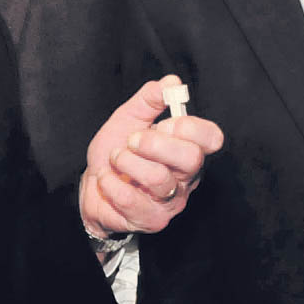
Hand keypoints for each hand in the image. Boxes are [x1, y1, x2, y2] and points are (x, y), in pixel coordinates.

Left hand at [79, 74, 222, 237]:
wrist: (92, 187)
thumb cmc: (116, 152)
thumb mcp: (129, 118)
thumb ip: (149, 100)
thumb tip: (171, 82)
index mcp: (187, 148)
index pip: (211, 138)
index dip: (188, 126)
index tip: (165, 122)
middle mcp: (186, 177)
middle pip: (191, 158)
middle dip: (154, 143)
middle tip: (131, 140)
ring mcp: (171, 201)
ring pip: (158, 179)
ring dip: (127, 162)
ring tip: (115, 158)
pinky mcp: (152, 220)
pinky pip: (133, 201)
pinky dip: (111, 184)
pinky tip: (106, 178)